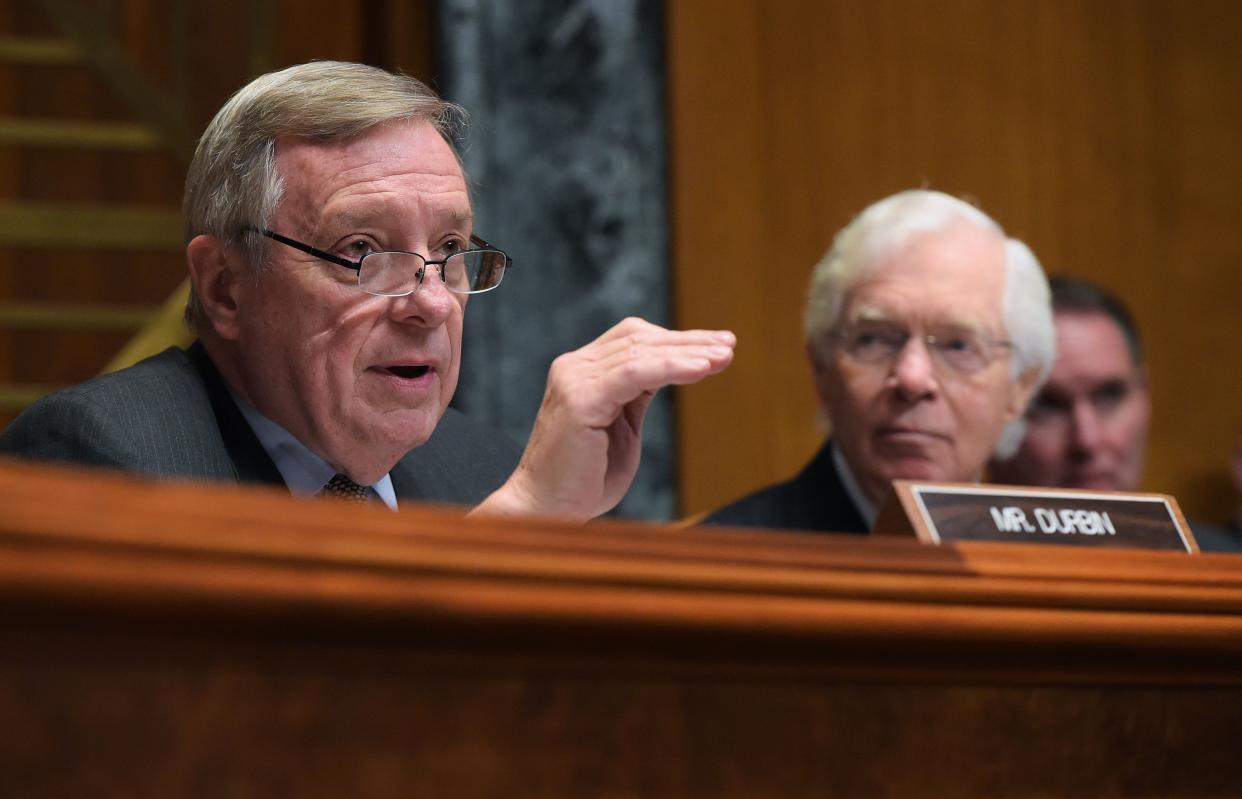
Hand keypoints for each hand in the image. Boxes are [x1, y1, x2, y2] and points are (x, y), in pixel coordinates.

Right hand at [473, 317, 734, 521]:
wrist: (546, 511)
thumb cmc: (584, 480)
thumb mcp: (620, 428)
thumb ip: (637, 397)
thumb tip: (673, 371)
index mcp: (582, 371)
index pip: (633, 339)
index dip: (676, 339)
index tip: (717, 345)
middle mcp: (574, 367)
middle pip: (639, 338)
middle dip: (689, 340)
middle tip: (729, 344)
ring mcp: (574, 380)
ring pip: (640, 351)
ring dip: (688, 352)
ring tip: (723, 356)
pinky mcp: (580, 399)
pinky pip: (634, 373)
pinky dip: (672, 367)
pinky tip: (702, 369)